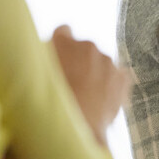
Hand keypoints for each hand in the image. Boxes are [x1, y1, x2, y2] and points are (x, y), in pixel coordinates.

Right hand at [50, 25, 129, 145]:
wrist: (78, 127)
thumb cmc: (50, 103)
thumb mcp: (35, 77)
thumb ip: (43, 61)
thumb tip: (46, 56)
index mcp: (63, 42)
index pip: (63, 31)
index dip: (61, 45)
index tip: (60, 57)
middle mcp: (87, 46)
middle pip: (84, 49)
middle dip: (80, 61)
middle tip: (72, 83)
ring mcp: (108, 61)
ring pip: (101, 63)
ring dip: (95, 74)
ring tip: (86, 98)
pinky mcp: (122, 77)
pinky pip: (118, 76)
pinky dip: (112, 85)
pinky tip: (101, 101)